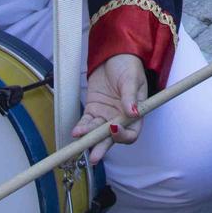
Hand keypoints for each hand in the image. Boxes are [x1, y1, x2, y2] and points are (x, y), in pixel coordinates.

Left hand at [73, 52, 148, 166]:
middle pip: (112, 139)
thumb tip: (133, 112)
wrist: (114, 55)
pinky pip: (86, 123)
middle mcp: (120, 119)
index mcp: (135, 114)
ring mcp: (106, 116)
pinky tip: (76, 131)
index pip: (131, 132)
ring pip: (97, 133)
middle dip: (102, 147)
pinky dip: (81, 128)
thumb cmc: (129, 66)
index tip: (113, 129)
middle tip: (94, 157)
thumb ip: (130, 95)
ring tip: (80, 139)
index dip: (123, 135)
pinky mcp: (93, 110)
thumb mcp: (132, 78)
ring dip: (89, 138)